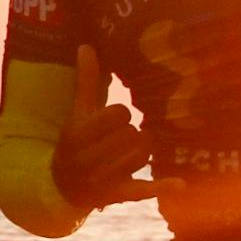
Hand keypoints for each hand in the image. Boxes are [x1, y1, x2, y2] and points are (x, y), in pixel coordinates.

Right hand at [56, 49, 157, 208]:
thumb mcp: (77, 113)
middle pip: (134, 134)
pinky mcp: (118, 195)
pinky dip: (161, 187)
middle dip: (129, 136)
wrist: (61, 186)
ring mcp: (103, 179)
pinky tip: (180, 184)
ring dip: (138, 154)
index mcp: (78, 134)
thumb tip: (86, 46)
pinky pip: (144, 189)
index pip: (119, 113)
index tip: (109, 122)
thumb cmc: (75, 141)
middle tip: (115, 142)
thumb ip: (86, 81)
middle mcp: (89, 158)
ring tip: (122, 157)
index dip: (119, 115)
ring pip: (142, 155)